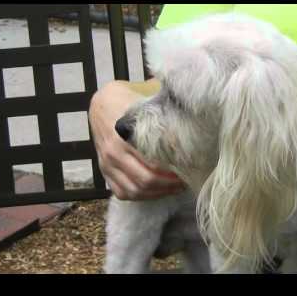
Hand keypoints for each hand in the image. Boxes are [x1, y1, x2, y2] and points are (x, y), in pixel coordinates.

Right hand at [89, 80, 185, 200]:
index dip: (174, 170)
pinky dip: (142, 196)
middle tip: (186, 180)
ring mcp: (108, 165)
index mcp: (125, 136)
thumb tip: (194, 110)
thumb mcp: (146, 98)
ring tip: (175, 187)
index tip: (189, 168)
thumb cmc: (130, 100)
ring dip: (158, 192)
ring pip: (135, 190)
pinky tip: (157, 191)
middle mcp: (114, 153)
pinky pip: (123, 193)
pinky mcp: (105, 172)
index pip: (153, 162)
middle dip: (169, 184)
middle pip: (146, 180)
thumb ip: (165, 106)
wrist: (102, 104)